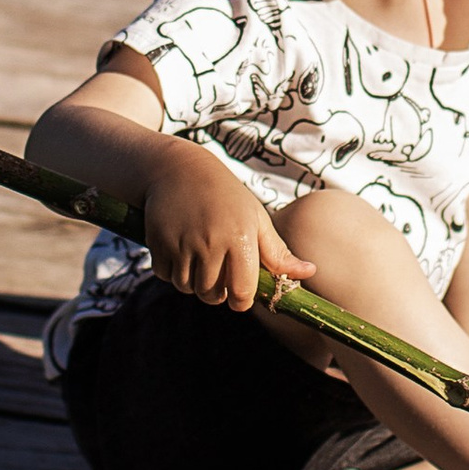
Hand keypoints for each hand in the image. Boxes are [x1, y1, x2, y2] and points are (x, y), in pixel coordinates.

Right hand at [143, 150, 315, 312]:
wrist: (178, 169)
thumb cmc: (226, 196)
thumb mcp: (255, 218)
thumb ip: (278, 252)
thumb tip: (310, 272)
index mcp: (240, 238)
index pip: (242, 292)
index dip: (241, 300)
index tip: (240, 292)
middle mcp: (211, 243)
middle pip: (212, 295)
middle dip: (217, 292)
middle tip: (219, 272)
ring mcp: (182, 244)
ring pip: (187, 288)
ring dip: (193, 282)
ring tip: (200, 258)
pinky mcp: (158, 243)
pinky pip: (165, 276)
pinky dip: (172, 271)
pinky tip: (180, 250)